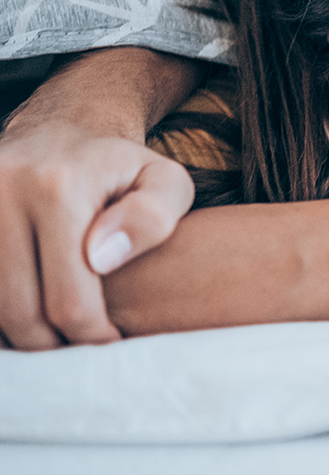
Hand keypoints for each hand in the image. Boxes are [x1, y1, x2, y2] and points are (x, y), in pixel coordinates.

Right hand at [0, 121, 193, 348]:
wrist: (64, 127)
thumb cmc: (124, 167)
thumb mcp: (165, 181)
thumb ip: (153, 218)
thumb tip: (102, 258)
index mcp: (59, 187)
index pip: (68, 298)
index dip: (91, 335)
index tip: (111, 342)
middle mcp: (4, 192)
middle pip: (18, 312)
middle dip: (53, 344)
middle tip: (82, 347)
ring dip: (20, 334)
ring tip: (56, 333)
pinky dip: (0, 314)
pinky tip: (29, 311)